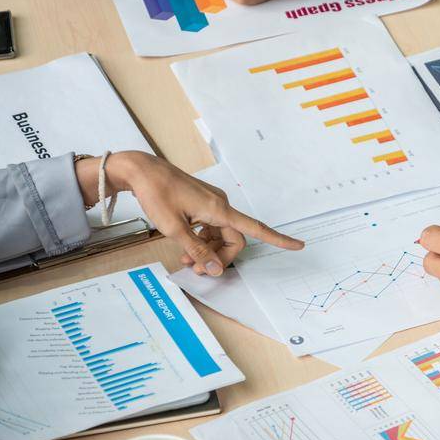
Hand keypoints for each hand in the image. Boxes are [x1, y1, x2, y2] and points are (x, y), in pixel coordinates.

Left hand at [76, 152, 303, 275]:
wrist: (141, 170)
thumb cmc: (156, 194)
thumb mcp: (173, 228)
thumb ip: (196, 250)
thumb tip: (215, 269)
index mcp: (219, 210)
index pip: (255, 229)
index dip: (278, 239)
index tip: (297, 245)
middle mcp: (220, 205)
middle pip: (233, 239)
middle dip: (219, 257)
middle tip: (197, 269)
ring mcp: (212, 202)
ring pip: (221, 234)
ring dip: (208, 250)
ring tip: (185, 259)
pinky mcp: (203, 202)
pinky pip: (211, 226)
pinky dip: (202, 239)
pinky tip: (186, 244)